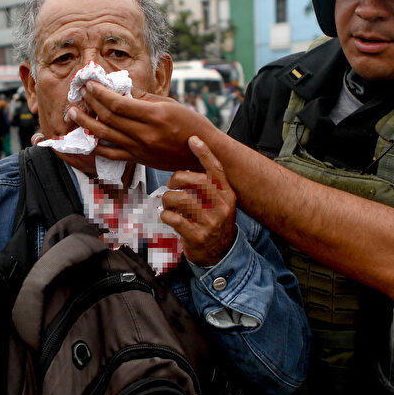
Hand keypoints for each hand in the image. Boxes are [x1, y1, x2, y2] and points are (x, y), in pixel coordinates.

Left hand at [69, 82, 215, 170]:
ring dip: (86, 123)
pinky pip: (111, 154)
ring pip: (105, 135)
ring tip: (72, 113)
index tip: (90, 84)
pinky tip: (86, 138)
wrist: (203, 152)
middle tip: (79, 92)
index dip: (100, 92)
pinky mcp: (138, 159)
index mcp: (154, 115)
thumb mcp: (169, 103)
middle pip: (108, 117)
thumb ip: (143, 97)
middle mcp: (144, 133)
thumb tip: (120, 88)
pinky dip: (97, 146)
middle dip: (91, 103)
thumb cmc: (190, 123)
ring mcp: (140, 148)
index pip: (118, 103)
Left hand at [161, 136, 236, 265]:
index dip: (204, 153)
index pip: (216, 169)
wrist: (220, 254)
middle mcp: (221, 207)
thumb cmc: (214, 222)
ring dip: (168, 199)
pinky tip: (168, 216)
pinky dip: (165, 215)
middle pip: (195, 181)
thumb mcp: (220, 202)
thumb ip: (210, 184)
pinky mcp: (196, 236)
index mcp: (228, 195)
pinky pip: (173, 217)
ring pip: (180, 199)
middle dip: (177, 179)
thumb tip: (193, 161)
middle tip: (172, 184)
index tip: (192, 140)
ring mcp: (210, 222)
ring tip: (168, 203)